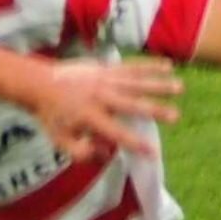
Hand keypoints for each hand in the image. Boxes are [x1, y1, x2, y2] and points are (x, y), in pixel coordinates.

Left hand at [32, 56, 181, 160]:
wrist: (40, 83)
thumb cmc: (52, 116)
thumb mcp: (60, 141)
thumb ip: (81, 152)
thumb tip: (107, 154)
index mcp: (90, 117)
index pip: (116, 133)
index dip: (135, 144)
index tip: (153, 152)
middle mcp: (101, 97)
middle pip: (132, 105)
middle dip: (155, 111)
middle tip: (176, 116)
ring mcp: (105, 80)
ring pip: (137, 82)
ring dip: (159, 84)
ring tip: (180, 87)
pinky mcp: (106, 68)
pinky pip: (131, 66)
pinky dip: (150, 65)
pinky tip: (168, 66)